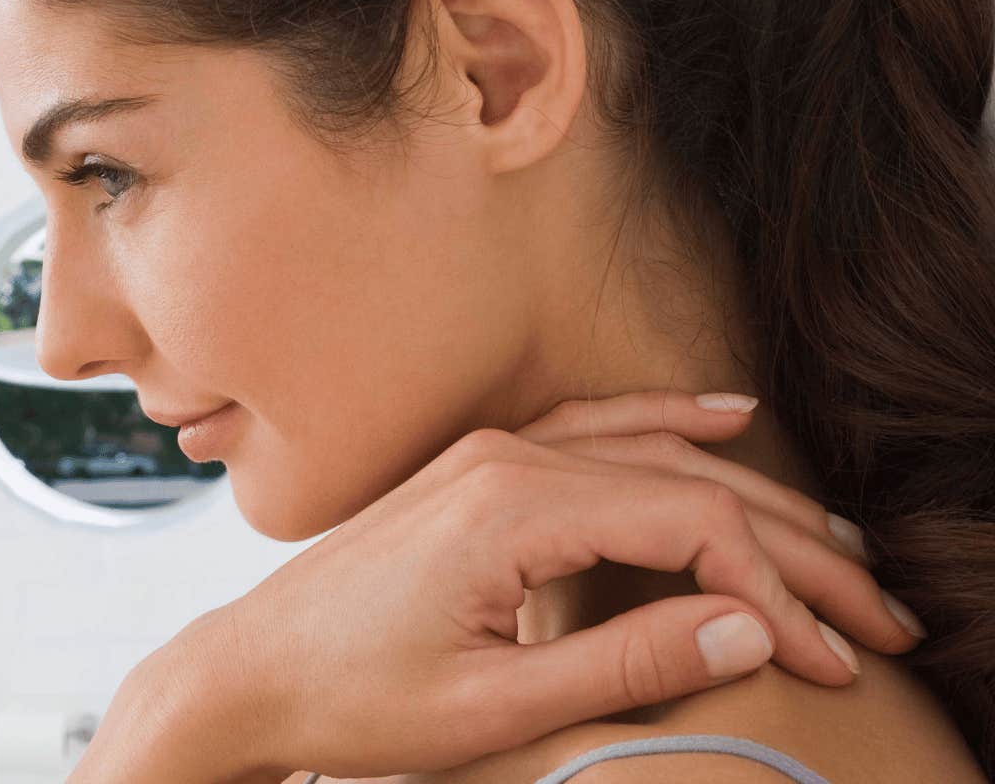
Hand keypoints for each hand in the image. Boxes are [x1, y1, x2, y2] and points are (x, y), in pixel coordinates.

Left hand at [76, 393, 923, 782]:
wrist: (250, 671)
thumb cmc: (352, 696)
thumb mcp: (494, 708)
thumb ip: (625, 663)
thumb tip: (749, 626)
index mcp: (509, 510)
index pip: (688, 526)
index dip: (776, 593)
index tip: (830, 659)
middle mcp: (503, 460)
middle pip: (685, 483)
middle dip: (792, 548)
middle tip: (878, 611)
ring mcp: (486, 455)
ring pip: (648, 453)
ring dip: (747, 492)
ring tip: (838, 538)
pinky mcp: (475, 470)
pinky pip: (589, 431)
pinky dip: (662, 425)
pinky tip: (717, 420)